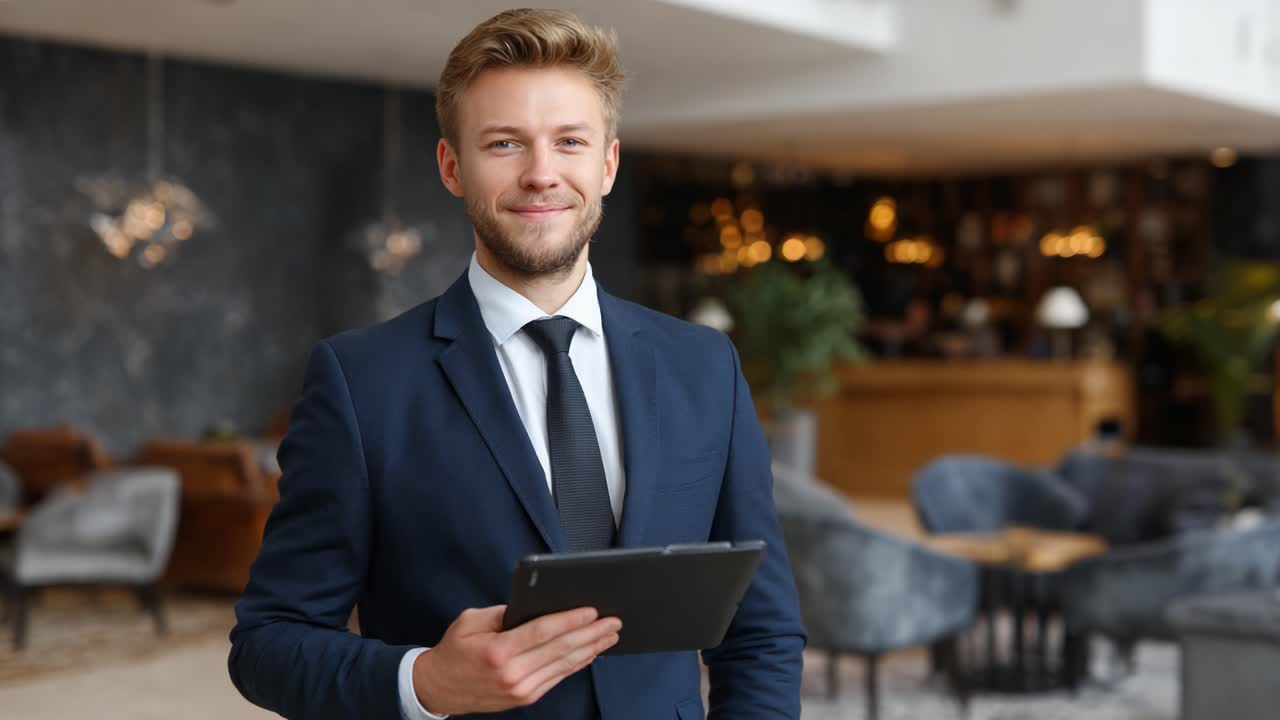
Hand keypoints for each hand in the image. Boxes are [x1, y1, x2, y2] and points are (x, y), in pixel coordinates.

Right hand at [412, 605, 620, 714]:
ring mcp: (521, 689)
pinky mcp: (526, 697)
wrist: (438, 689)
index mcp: (498, 651)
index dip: (570, 620)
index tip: (592, 610)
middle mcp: (512, 674)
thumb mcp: (471, 621)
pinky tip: (590, 652)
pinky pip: (558, 677)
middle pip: (561, 649)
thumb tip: (536, 606)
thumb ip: (505, 613)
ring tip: (610, 635)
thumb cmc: (454, 650)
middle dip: (591, 633)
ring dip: (591, 649)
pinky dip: (577, 663)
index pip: (543, 632)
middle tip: (613, 621)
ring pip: (564, 665)